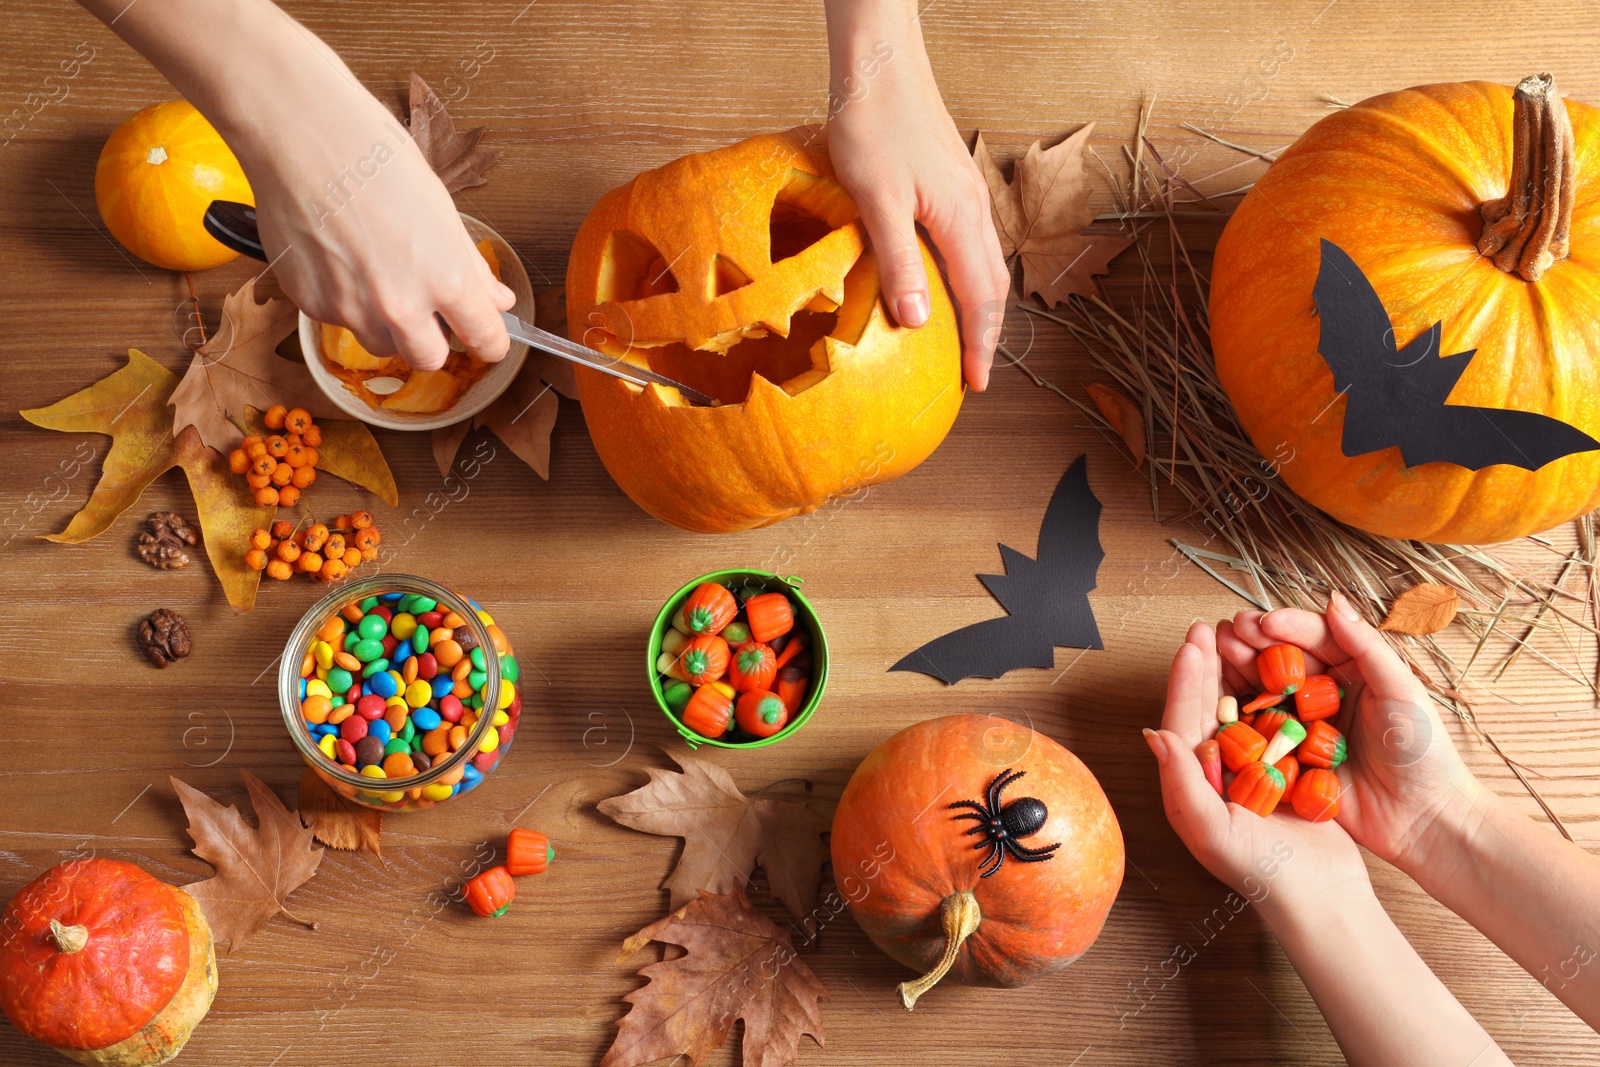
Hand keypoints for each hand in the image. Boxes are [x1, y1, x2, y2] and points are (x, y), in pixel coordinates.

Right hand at [240, 85, 514, 370]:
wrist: (300, 132)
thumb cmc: (373, 155)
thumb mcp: (441, 208)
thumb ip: (470, 266)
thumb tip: (496, 299)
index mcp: (445, 280)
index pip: (485, 342)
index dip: (489, 340)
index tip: (487, 336)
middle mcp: (399, 306)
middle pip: (429, 359)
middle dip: (433, 339)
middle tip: (427, 308)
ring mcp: (350, 309)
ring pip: (380, 343)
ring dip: (386, 323)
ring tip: (375, 270)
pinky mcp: (309, 302)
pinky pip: (336, 318)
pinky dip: (343, 298)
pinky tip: (338, 254)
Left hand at [823, 13, 1008, 390]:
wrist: (879, 62)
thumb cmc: (873, 123)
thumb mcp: (876, 199)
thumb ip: (897, 262)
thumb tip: (919, 322)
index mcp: (961, 218)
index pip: (983, 298)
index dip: (980, 346)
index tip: (974, 385)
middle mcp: (973, 208)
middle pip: (993, 285)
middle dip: (985, 333)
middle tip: (971, 373)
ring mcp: (964, 193)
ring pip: (982, 262)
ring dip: (976, 305)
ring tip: (959, 339)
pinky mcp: (948, 182)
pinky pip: (965, 242)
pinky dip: (961, 275)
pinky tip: (937, 283)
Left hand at [1148, 621, 1371, 915]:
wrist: (1323, 897)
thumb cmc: (1261, 872)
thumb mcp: (1212, 831)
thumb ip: (1181, 783)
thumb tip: (1154, 734)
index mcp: (1190, 784)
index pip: (1181, 720)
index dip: (1185, 679)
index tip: (1192, 643)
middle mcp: (1215, 773)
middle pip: (1205, 707)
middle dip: (1205, 666)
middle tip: (1208, 627)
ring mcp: (1249, 770)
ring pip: (1236, 709)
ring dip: (1235, 673)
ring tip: (1237, 638)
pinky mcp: (1282, 770)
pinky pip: (1271, 723)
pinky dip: (1271, 693)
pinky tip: (1276, 668)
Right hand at [1214, 593, 1490, 873]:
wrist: (1424, 821)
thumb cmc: (1424, 754)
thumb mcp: (1402, 692)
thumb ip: (1367, 647)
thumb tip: (1333, 601)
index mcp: (1354, 671)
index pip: (1315, 637)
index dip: (1286, 626)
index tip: (1261, 622)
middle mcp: (1325, 694)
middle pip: (1282, 659)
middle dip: (1253, 643)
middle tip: (1228, 634)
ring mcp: (1305, 726)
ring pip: (1265, 691)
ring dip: (1239, 672)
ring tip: (1216, 656)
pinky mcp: (1292, 758)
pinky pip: (1260, 732)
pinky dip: (1238, 715)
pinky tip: (1218, 701)